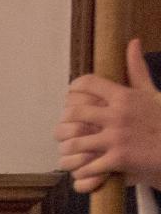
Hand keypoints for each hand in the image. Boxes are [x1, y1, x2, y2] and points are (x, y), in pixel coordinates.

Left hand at [57, 39, 160, 191]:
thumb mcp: (150, 92)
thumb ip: (137, 69)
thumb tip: (132, 42)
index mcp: (123, 96)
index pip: (86, 84)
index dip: (72, 91)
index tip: (69, 99)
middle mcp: (117, 114)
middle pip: (73, 114)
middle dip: (63, 124)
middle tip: (63, 131)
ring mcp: (117, 137)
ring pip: (74, 143)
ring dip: (67, 151)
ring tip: (68, 154)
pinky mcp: (118, 159)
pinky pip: (87, 166)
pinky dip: (80, 171)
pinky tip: (81, 171)